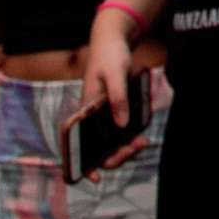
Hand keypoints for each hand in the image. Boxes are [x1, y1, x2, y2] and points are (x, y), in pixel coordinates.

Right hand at [73, 21, 151, 173]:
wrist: (113, 41)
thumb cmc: (110, 56)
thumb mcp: (115, 74)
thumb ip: (118, 99)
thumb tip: (122, 126)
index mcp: (83, 110)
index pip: (76, 143)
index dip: (82, 164)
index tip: (96, 177)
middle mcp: (90, 116)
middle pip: (97, 148)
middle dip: (116, 156)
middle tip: (136, 148)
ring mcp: (102, 114)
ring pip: (110, 142)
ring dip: (125, 148)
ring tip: (142, 143)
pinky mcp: (113, 109)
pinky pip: (119, 130)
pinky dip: (129, 136)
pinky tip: (142, 134)